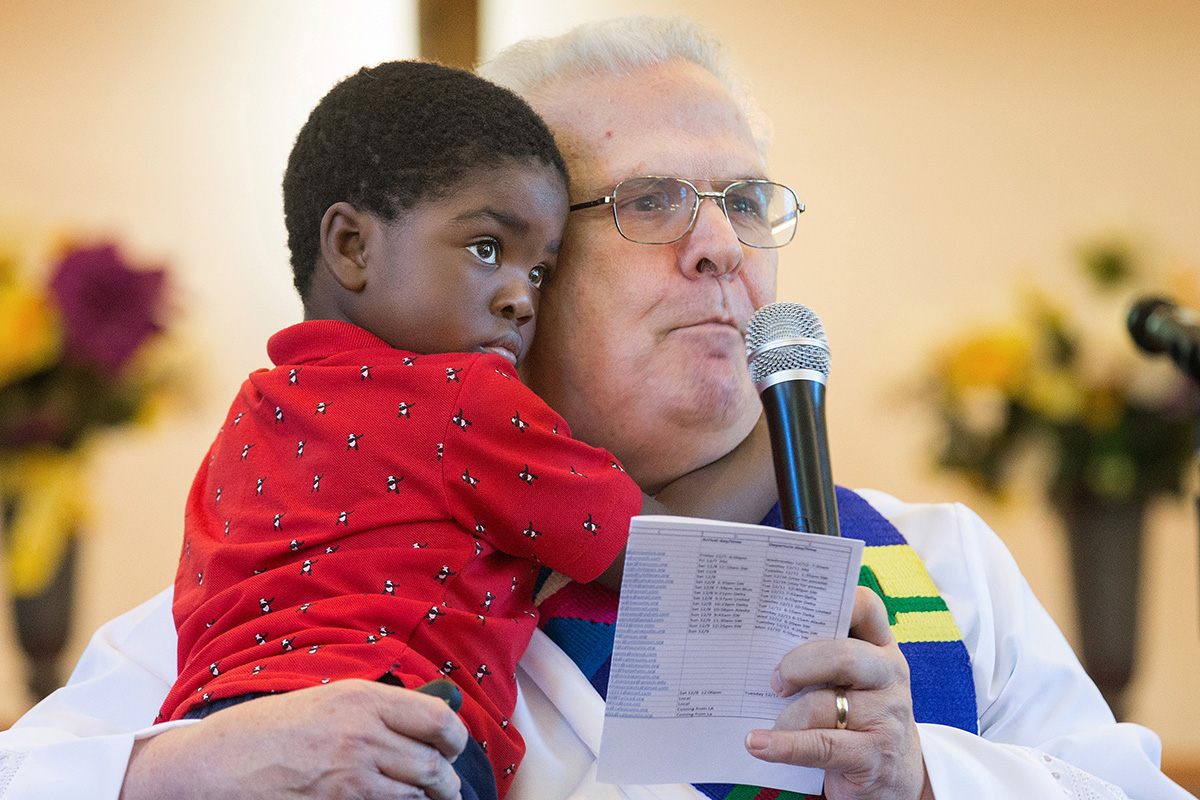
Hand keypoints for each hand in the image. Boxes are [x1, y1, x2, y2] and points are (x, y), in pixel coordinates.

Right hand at [120, 679, 467, 799]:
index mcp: (363, 699)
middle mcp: (363, 733)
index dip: (454, 739)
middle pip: (433, 764)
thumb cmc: (269, 730)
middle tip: (448, 788)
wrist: (217, 764)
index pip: (437, 720)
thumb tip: (421, 722)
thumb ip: (373, 709)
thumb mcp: (326, 700)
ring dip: (426, 799)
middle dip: (446, 782)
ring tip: (429, 799)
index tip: (453, 748)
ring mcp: (351, 774)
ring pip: (416, 793)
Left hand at [744, 586, 932, 799]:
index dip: (833, 601)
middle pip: (842, 656)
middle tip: (776, 681)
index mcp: (881, 648)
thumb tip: (762, 645)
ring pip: (824, 705)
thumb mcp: (852, 681)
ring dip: (787, 716)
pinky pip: (819, 745)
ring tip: (772, 723)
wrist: (896, 775)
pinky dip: (782, 745)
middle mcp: (890, 677)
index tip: (793, 609)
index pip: (866, 607)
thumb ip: (823, 658)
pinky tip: (757, 743)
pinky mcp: (872, 756)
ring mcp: (885, 717)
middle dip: (798, 666)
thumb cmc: (858, 716)